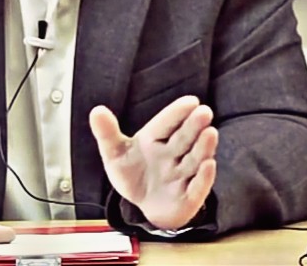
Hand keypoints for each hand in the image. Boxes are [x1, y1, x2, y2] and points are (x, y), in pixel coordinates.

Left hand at [89, 95, 217, 230]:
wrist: (142, 204)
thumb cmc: (132, 172)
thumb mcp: (114, 153)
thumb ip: (106, 133)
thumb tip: (96, 110)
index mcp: (153, 139)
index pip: (166, 123)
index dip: (178, 112)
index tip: (191, 101)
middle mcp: (171, 154)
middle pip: (183, 139)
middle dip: (194, 126)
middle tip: (205, 112)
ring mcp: (181, 176)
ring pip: (193, 160)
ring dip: (203, 148)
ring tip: (210, 133)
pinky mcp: (187, 198)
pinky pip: (196, 188)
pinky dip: (203, 178)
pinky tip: (209, 165)